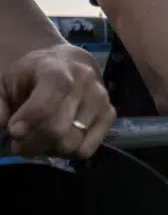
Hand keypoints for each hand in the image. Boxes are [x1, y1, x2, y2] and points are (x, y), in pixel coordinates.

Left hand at [0, 45, 115, 158]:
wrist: (69, 62)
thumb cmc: (34, 74)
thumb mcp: (8, 82)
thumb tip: (2, 125)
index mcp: (56, 70)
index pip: (47, 101)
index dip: (30, 120)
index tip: (13, 131)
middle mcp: (84, 82)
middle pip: (58, 130)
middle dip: (32, 143)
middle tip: (20, 142)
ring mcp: (100, 99)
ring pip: (71, 144)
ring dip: (49, 149)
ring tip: (40, 139)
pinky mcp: (110, 114)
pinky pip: (87, 149)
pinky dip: (68, 152)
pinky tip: (59, 141)